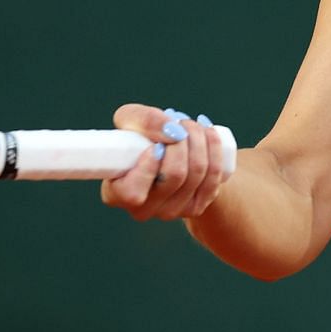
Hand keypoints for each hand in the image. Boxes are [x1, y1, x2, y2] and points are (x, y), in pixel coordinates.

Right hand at [99, 103, 230, 220]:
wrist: (167, 154)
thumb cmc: (141, 138)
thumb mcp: (131, 121)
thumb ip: (143, 119)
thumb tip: (173, 131)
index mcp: (116, 192)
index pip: (132, 193)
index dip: (147, 167)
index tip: (156, 145)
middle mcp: (143, 209)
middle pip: (174, 175)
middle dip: (181, 140)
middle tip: (177, 122)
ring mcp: (170, 212)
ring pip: (197, 172)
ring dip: (198, 138)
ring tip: (189, 125)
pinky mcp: (195, 207)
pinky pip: (213, 176)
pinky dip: (213, 148)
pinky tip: (207, 133)